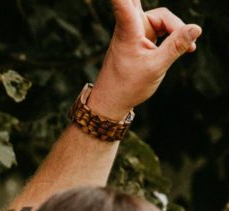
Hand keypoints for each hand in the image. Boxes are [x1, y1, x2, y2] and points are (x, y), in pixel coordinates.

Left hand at [88, 0, 200, 119]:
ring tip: (189, 49)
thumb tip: (197, 27)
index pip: (123, 4)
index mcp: (128, 31)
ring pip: (162, 19)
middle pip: (151, 7)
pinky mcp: (139, 37)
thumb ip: (177, 46)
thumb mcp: (156, 67)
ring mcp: (134, 31)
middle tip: (148, 37)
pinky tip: (186, 46)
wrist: (112, 102)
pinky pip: (161, 28)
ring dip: (176, 31)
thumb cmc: (128, 86)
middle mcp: (129, 26)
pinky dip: (172, 35)